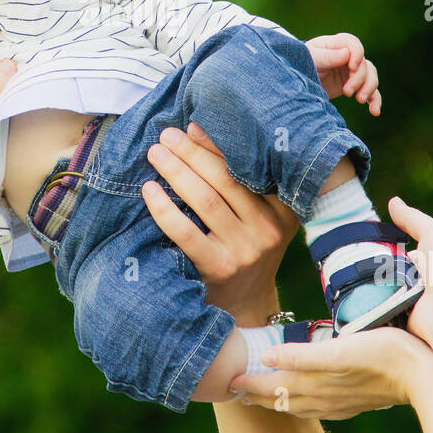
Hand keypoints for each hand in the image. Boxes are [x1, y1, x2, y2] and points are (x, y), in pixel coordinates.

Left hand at [141, 120, 297, 325]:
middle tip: (166, 135)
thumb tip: (196, 130)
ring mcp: (244, 250)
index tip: (191, 126)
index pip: (247, 167)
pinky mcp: (219, 267)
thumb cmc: (246, 249)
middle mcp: (268, 228)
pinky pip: (186, 231)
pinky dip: (164, 208)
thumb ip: (244, 183)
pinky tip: (149, 190)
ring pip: (205, 200)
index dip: (216, 144)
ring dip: (176, 171)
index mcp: (283, 209)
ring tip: (156, 153)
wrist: (244, 306)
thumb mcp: (261, 218)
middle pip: (224, 179)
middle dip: (191, 152)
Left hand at [226, 325, 432, 419]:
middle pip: (279, 399)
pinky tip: (301, 396)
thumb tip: (268, 355)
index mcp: (314, 383)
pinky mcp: (350, 401)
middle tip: (236, 388)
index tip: (229, 378)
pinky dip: (297, 400)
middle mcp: (321, 397)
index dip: (249, 383)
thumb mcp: (339, 349)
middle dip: (256, 394)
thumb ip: (301, 355)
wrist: (420, 375)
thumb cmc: (382, 354)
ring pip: (295, 404)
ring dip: (275, 398)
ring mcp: (336, 402)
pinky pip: (313, 405)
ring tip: (260, 393)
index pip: (271, 387)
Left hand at [305, 33, 380, 113]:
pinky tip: (374, 111)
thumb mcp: (310, 59)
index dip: (357, 54)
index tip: (352, 67)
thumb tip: (346, 54)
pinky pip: (371, 92)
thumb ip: (327, 56)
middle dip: (359, 79)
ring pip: (371, 76)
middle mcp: (347, 56)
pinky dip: (374, 100)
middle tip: (347, 92)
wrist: (296, 83)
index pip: (353, 43)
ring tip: (359, 100)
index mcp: (335, 44)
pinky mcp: (355, 86)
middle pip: (364, 64)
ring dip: (369, 88)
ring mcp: (352, 71)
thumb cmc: (300, 65)